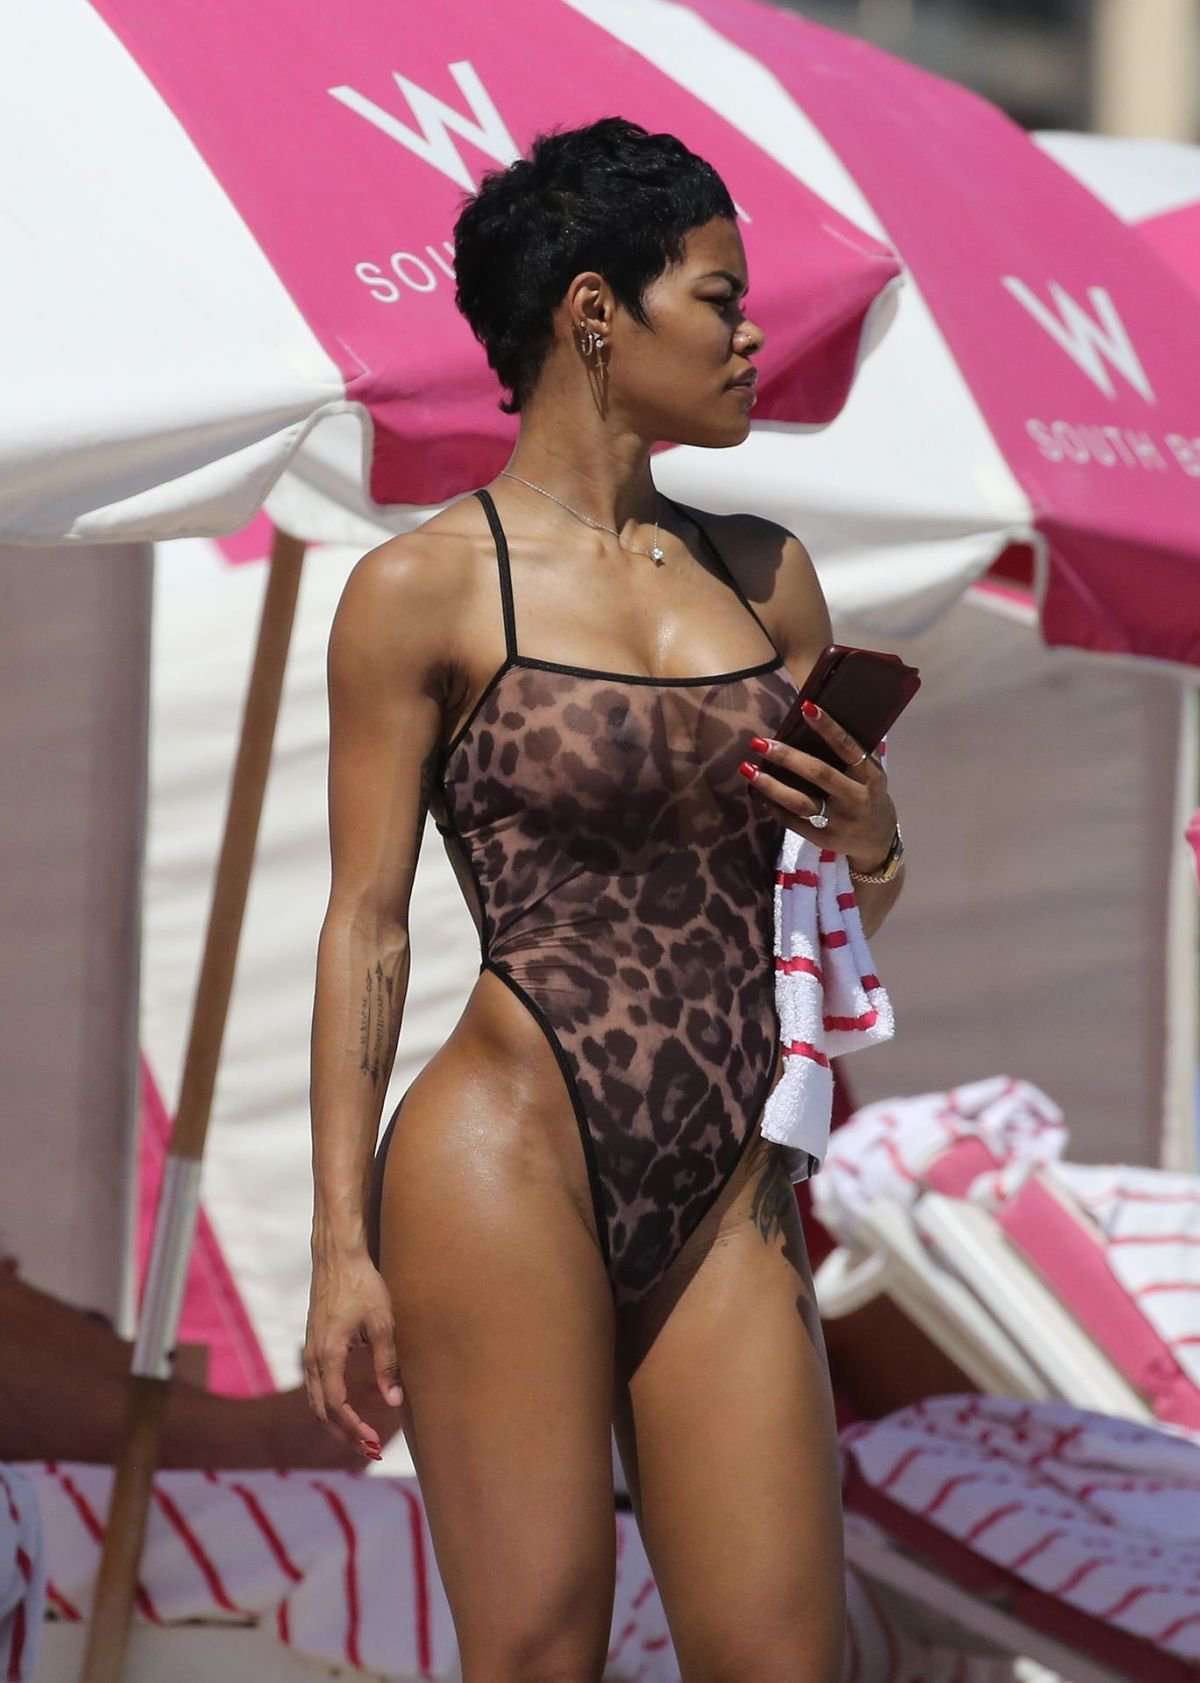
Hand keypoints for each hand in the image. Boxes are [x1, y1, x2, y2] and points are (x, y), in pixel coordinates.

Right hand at [303, 1250, 402, 1461]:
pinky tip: (347, 1408)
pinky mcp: (312, 1344)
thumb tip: (393, 1401)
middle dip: (344, 1433)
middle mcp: (312, 1357)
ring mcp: (309, 1351)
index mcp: (328, 1354)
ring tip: (360, 1436)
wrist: (338, 1257)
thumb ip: (386, 1364)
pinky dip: (328, 1404)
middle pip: (321, 1410)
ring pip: (315, 1400)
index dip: (354, 1427)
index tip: (373, 1441)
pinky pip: (315, 1385)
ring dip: (335, 1422)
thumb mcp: (382, 1323)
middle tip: (370, 1449)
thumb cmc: (363, 1285)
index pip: (336, 1405)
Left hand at [740, 700, 896, 869]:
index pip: (848, 748)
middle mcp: (855, 798)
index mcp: (870, 776)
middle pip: (819, 774)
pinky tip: (755, 791)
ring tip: (747, 768)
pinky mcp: (822, 838)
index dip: (829, 728)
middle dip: (787, 757)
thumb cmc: (868, 795)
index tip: (806, 707)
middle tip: (759, 742)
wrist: (878, 840)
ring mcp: (838, 821)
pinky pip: (792, 821)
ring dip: (771, 785)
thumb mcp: (871, 774)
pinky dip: (772, 805)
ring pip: (800, 802)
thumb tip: (815, 720)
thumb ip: (851, 754)